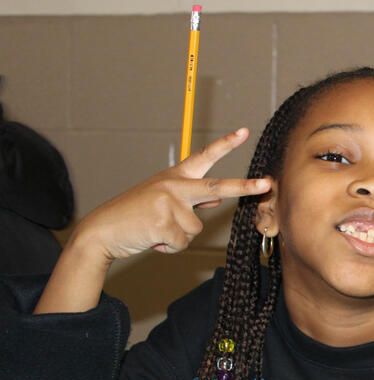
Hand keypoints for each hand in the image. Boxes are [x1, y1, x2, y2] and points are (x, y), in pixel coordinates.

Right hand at [75, 127, 267, 260]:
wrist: (101, 231)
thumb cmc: (134, 217)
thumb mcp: (162, 201)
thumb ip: (189, 199)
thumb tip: (215, 199)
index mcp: (174, 178)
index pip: (203, 157)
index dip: (225, 144)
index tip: (244, 131)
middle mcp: (174, 186)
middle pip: (217, 186)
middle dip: (244, 187)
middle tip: (267, 184)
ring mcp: (169, 203)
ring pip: (196, 229)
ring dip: (178, 237)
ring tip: (155, 231)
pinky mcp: (163, 223)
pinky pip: (182, 243)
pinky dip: (169, 248)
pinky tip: (152, 239)